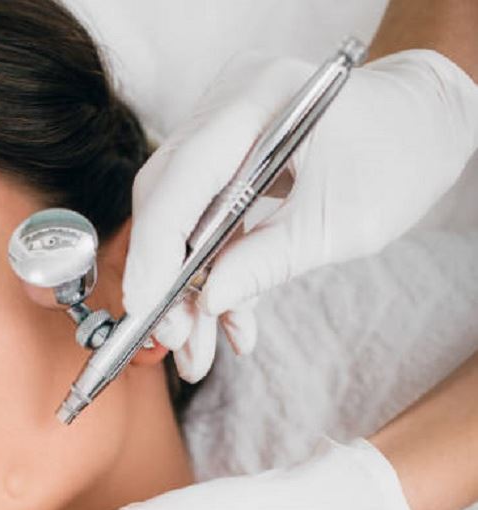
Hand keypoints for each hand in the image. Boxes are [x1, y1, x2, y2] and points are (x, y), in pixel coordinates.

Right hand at [124, 48, 477, 381]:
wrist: (423, 126)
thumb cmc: (400, 158)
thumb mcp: (337, 223)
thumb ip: (268, 261)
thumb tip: (209, 302)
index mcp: (260, 101)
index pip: (182, 178)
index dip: (155, 249)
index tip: (144, 307)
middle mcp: (229, 107)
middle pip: (167, 200)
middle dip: (167, 279)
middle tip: (172, 339)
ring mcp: (224, 131)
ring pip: (180, 219)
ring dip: (188, 289)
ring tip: (197, 351)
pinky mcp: (228, 159)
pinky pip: (205, 221)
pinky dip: (215, 272)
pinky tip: (229, 320)